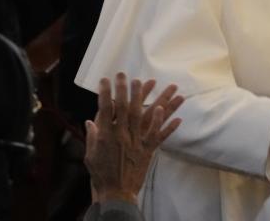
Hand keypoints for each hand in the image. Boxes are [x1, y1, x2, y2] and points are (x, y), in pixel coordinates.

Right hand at [85, 74, 182, 204]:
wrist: (114, 192)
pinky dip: (169, 127)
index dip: (106, 93)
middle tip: (132, 77)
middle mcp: (123, 135)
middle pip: (129, 108)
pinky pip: (160, 137)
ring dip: (163, 101)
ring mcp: (137, 141)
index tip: (106, 79)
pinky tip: (179, 117)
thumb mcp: (91, 154)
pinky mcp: (148, 150)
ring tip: (172, 87)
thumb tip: (90, 120)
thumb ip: (93, 136)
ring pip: (151, 118)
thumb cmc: (101, 174)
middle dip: (131, 90)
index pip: (106, 108)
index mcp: (107, 134)